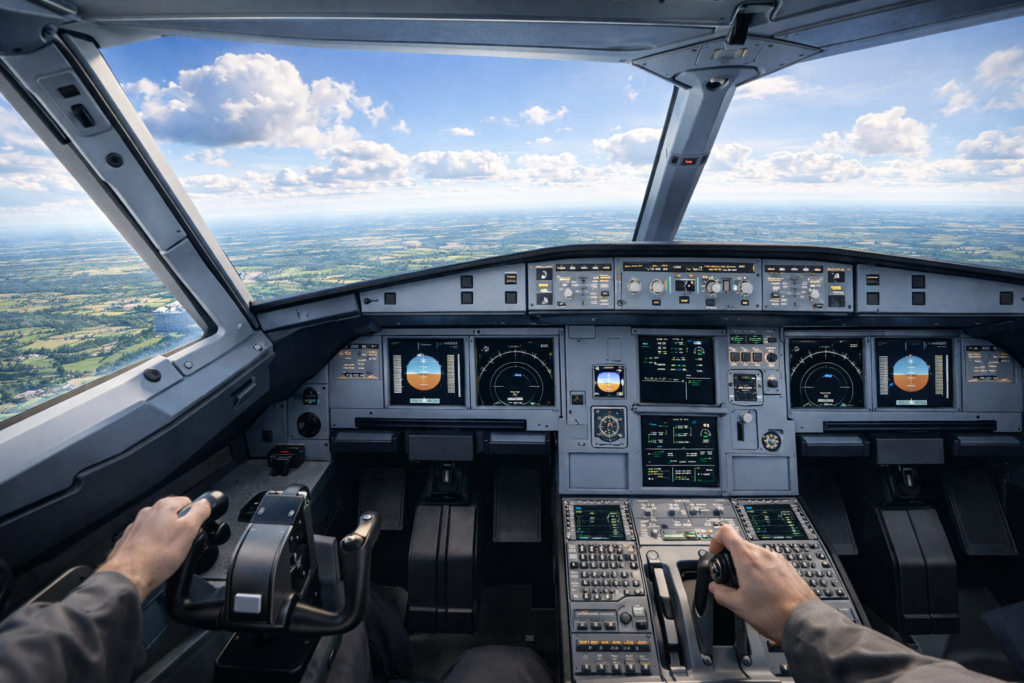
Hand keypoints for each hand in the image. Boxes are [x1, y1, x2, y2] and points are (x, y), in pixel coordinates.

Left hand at [98, 496, 210, 600]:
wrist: (129, 576)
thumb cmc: (158, 556)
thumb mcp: (189, 531)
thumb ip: (200, 512)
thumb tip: (205, 503)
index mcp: (163, 506)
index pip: (187, 502)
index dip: (195, 516)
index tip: (195, 530)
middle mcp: (148, 513)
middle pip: (172, 516)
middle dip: (180, 529)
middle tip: (184, 545)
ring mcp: (136, 526)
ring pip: (159, 529)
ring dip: (166, 538)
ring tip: (169, 555)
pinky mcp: (129, 541)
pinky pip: (147, 540)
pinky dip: (153, 547)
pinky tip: (156, 558)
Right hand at [706, 524, 817, 643]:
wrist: (802, 620)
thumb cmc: (773, 613)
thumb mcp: (738, 606)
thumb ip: (721, 593)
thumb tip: (715, 588)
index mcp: (748, 559)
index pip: (727, 532)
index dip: (717, 539)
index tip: (715, 552)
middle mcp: (764, 554)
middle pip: (741, 544)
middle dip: (731, 557)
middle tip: (730, 576)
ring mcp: (778, 560)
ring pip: (756, 553)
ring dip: (747, 564)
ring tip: (749, 586)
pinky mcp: (788, 567)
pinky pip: (769, 562)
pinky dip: (762, 570)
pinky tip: (764, 589)